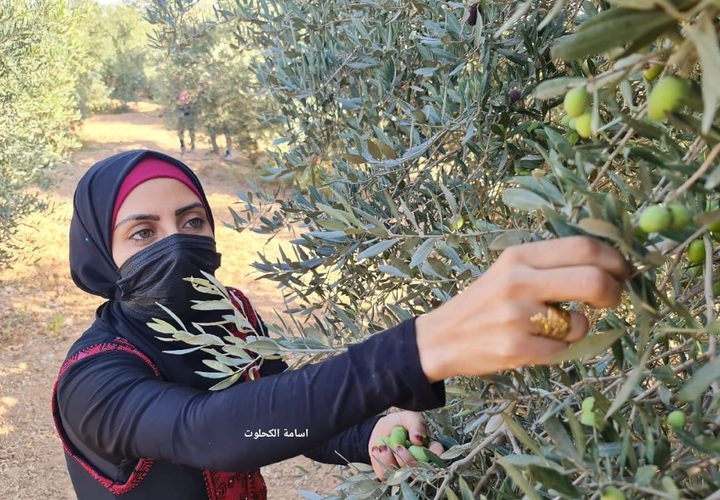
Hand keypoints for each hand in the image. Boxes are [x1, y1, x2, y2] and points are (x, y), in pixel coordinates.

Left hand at [367, 411, 443, 480]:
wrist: (380, 431)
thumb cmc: (398, 424)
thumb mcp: (408, 417)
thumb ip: (416, 424)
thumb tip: (418, 439)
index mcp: (429, 450)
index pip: (438, 456)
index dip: (434, 453)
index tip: (419, 442)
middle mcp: (420, 466)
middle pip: (419, 472)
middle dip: (407, 459)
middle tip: (398, 445)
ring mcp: (406, 474)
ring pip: (402, 477)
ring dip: (391, 461)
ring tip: (384, 446)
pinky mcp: (391, 478)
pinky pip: (387, 477)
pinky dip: (381, 462)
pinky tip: (377, 450)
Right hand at [416, 236, 630, 381]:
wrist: (441, 337)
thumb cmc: (484, 303)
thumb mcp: (510, 271)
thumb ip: (550, 265)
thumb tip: (608, 266)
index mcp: (518, 256)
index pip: (583, 248)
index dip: (614, 259)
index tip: (623, 272)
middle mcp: (518, 281)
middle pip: (593, 280)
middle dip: (614, 292)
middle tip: (612, 299)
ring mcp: (517, 316)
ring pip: (580, 322)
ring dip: (576, 327)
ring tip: (551, 327)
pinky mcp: (516, 348)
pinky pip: (562, 349)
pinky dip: (557, 347)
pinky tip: (533, 342)